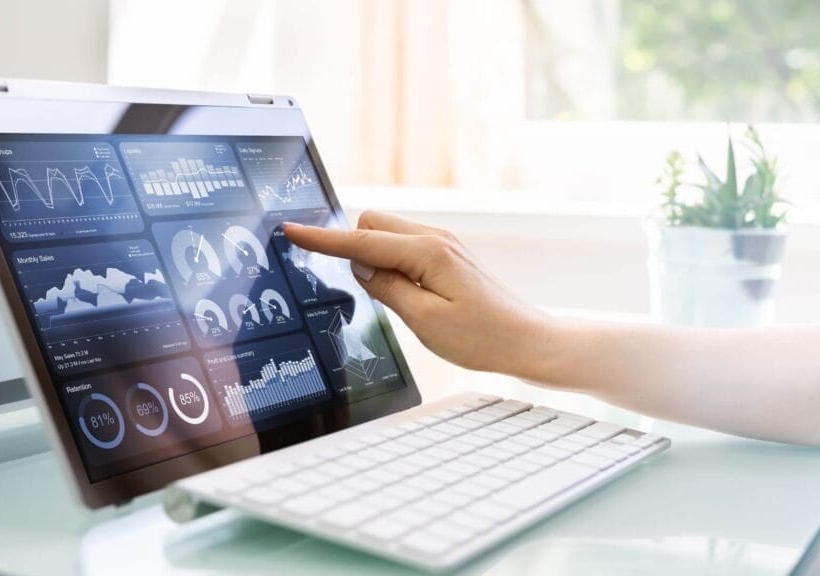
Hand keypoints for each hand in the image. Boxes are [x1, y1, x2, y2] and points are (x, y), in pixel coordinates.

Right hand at [283, 211, 555, 376]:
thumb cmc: (483, 338)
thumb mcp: (424, 321)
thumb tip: (359, 266)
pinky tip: (406, 294)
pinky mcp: (448, 256)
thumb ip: (386, 288)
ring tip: (397, 300)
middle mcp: (435, 239)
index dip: (323, 240)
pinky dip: (392, 262)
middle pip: (372, 224)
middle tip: (368, 291)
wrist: (528, 341)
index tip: (292, 230)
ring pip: (388, 234)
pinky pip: (404, 246)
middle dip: (354, 247)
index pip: (361, 242)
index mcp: (427, 253)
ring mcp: (443, 245)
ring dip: (375, 257)